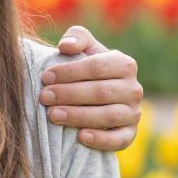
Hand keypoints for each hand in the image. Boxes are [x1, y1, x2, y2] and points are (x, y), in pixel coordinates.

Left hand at [39, 26, 142, 151]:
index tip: (45, 77)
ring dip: (79, 116)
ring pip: (109, 115)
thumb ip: (77, 37)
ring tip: (53, 115)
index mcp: (124, 64)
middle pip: (101, 92)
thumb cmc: (84, 69)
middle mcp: (134, 88)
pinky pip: (120, 139)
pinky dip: (102, 139)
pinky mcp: (130, 134)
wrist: (93, 98)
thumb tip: (66, 46)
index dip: (69, 72)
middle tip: (44, 97)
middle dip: (69, 94)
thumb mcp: (83, 48)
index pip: (97, 67)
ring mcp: (134, 112)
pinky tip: (80, 137)